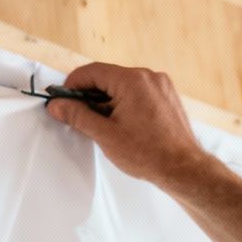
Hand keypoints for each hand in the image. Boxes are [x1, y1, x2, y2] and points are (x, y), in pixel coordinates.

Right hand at [46, 62, 216, 188]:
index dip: (72, 85)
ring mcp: (160, 86)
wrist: (184, 169)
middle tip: (77, 116)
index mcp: (132, 80)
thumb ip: (77, 115)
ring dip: (106, 100)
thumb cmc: (148, 153)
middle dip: (89, 95)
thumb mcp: (104, 134)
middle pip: (107, 77)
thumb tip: (57, 105)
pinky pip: (137, 93)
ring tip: (101, 125)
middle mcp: (148, 77)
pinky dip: (123, 103)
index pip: (92, 72)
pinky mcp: (166, 97)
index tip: (62, 101)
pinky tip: (119, 124)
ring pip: (122, 86)